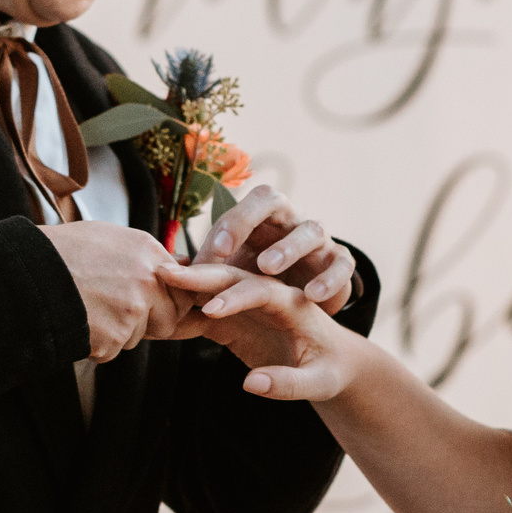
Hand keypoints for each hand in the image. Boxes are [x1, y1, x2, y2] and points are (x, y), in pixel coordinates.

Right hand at [40, 221, 204, 361]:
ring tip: (87, 310)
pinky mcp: (114, 335)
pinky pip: (112, 351)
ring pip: (137, 337)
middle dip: (148, 324)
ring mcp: (132, 309)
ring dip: (117, 333)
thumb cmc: (62, 252)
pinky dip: (95, 346)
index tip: (151, 305)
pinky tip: (78, 322)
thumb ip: (145, 255)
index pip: (182, 289)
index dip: (166, 301)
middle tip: (116, 315)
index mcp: (148, 251)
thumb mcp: (108, 237)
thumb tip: (179, 263)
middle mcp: (147, 280)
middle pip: (169, 319)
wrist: (27, 273)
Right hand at [155, 263, 361, 400]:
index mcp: (293, 303)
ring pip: (214, 290)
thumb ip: (289, 384)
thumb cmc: (331, 371)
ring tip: (153, 282)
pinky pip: (204, 312)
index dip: (236, 298)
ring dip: (185, 286)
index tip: (211, 309)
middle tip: (166, 273)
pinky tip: (156, 315)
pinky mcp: (235, 319)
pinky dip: (183, 312)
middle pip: (233, 278)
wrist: (333, 362)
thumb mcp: (319, 383)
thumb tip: (252, 384)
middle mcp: (268, 295)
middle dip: (201, 275)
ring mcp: (249, 305)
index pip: (262, 291)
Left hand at [195, 184, 356, 315]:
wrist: (305, 312)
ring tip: (267, 268)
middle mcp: (289, 223)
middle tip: (226, 249)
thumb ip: (206, 274)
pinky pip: (342, 264)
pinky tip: (312, 296)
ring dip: (288, 247)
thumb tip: (169, 269)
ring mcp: (318, 242)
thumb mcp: (234, 278)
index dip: (227, 223)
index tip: (210, 251)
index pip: (241, 206)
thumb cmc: (262, 287)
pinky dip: (329, 278)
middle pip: (273, 200)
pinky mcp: (340, 265)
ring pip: (310, 230)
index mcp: (260, 221)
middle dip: (248, 218)